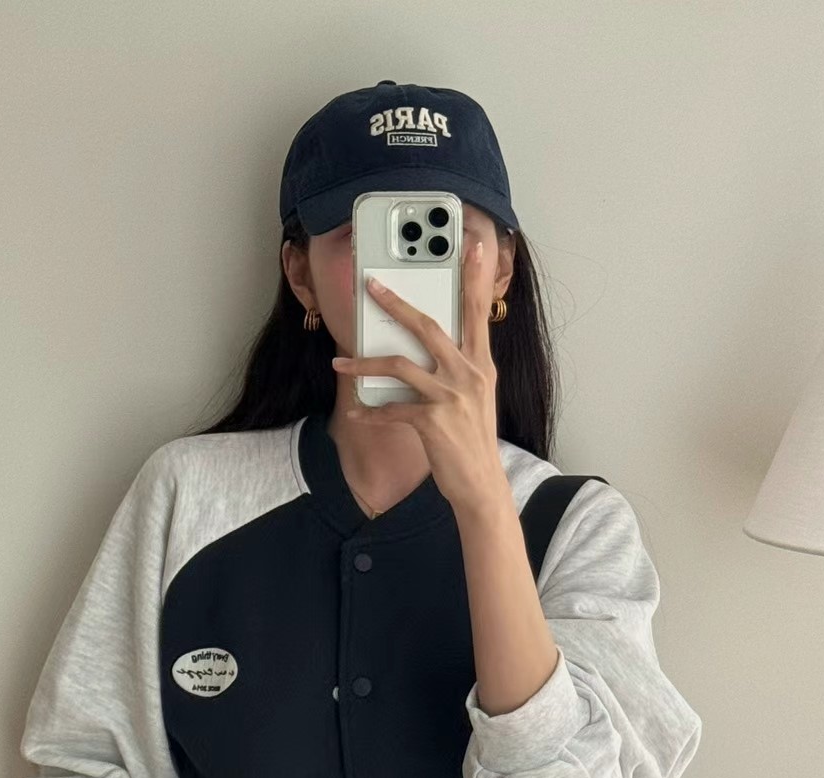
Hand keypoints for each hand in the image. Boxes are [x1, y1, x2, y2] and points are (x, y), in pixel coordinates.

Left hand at [330, 236, 509, 514]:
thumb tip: (433, 348)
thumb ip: (461, 368)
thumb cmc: (474, 441)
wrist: (481, 484)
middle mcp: (468, 374)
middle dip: (396, 303)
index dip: (474, 277)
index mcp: (481, 364)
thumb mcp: (477, 397)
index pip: (478, 312)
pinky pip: (391, 409)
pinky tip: (356, 412)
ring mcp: (450, 397)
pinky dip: (370, 411)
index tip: (470, 247)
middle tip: (371, 285)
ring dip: (364, 362)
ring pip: (399, 364)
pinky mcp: (432, 422)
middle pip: (428, 326)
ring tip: (341, 361)